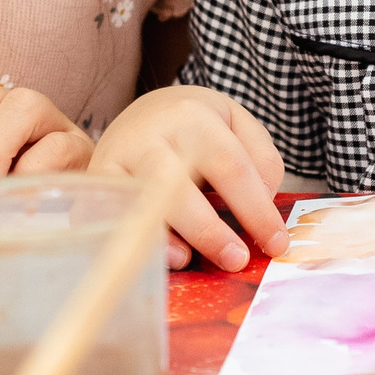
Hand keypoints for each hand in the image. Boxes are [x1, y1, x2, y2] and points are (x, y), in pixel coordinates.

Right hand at [89, 87, 286, 271]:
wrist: (146, 112)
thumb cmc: (199, 127)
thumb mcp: (238, 124)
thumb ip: (261, 159)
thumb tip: (263, 202)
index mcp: (193, 115)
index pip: (230, 166)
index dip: (256, 210)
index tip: (277, 244)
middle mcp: (150, 135)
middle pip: (178, 186)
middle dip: (210, 231)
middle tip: (238, 261)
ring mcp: (118, 158)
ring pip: (140, 202)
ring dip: (169, 238)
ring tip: (193, 262)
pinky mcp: (96, 182)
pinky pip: (114, 217)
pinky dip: (138, 240)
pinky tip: (165, 257)